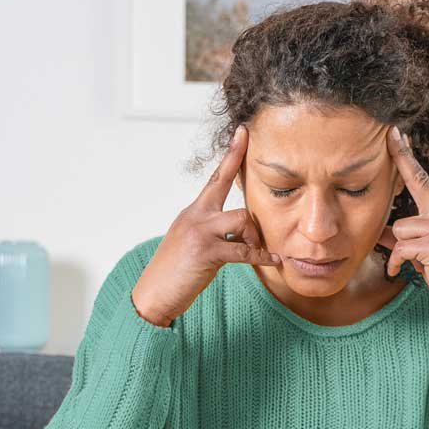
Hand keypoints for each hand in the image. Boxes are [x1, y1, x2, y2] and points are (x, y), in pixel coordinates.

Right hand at [132, 125, 279, 325]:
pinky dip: (262, 256)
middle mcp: (196, 216)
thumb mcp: (191, 242)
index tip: (242, 133)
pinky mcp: (207, 252)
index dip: (231, 154)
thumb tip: (239, 227)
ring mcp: (200, 232)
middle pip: (225, 186)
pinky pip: (244, 251)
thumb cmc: (175, 271)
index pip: (214, 177)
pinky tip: (274, 260)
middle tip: (252, 161)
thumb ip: (212, 229)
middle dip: (240, 171)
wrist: (154, 295)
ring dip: (254, 236)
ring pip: (241, 218)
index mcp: (194, 212)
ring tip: (254, 249)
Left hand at [376, 126, 428, 320]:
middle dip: (401, 192)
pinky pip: (400, 248)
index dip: (406, 157)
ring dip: (402, 251)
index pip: (423, 178)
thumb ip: (408, 237)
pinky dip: (398, 262)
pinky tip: (407, 272)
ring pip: (400, 229)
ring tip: (419, 264)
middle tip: (391, 146)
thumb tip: (380, 232)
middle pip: (409, 198)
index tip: (395, 134)